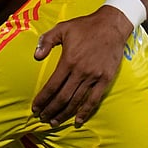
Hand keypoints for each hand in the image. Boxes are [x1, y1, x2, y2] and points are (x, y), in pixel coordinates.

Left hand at [32, 5, 131, 126]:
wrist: (112, 25)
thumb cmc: (85, 26)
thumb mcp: (62, 28)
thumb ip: (46, 41)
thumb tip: (36, 56)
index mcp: (68, 61)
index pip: (52, 86)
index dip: (42, 99)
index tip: (35, 108)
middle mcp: (81, 72)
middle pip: (62, 97)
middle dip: (50, 110)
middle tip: (42, 118)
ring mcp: (94, 77)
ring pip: (76, 101)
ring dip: (64, 113)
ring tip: (54, 122)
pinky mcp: (105, 79)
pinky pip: (94, 99)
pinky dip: (85, 111)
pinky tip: (78, 120)